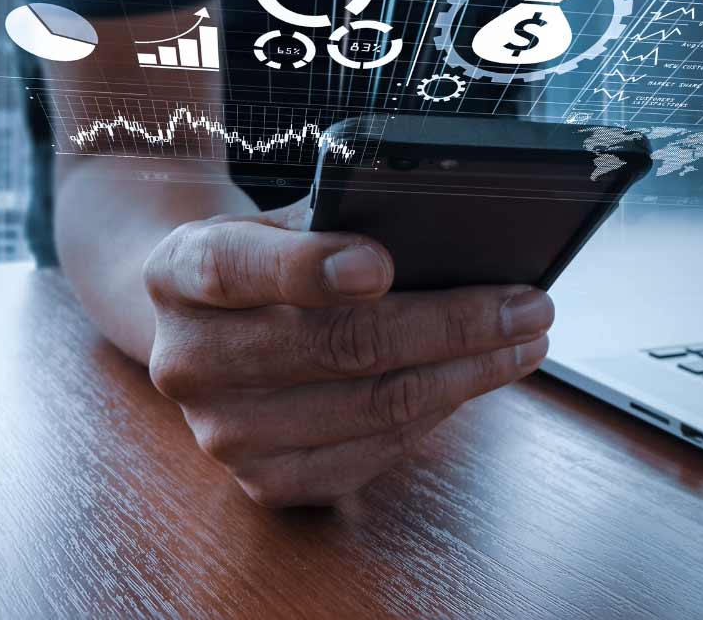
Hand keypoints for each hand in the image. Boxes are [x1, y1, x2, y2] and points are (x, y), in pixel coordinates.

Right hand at [142, 201, 553, 507]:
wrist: (203, 327)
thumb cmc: (263, 259)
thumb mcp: (275, 220)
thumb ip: (331, 223)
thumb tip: (442, 242)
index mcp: (177, 275)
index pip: (236, 270)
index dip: (310, 269)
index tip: (383, 262)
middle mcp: (187, 362)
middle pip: (331, 347)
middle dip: (447, 323)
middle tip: (526, 305)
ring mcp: (221, 433)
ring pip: (368, 407)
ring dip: (465, 374)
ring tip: (524, 340)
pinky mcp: (263, 482)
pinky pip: (372, 454)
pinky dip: (435, 414)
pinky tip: (471, 380)